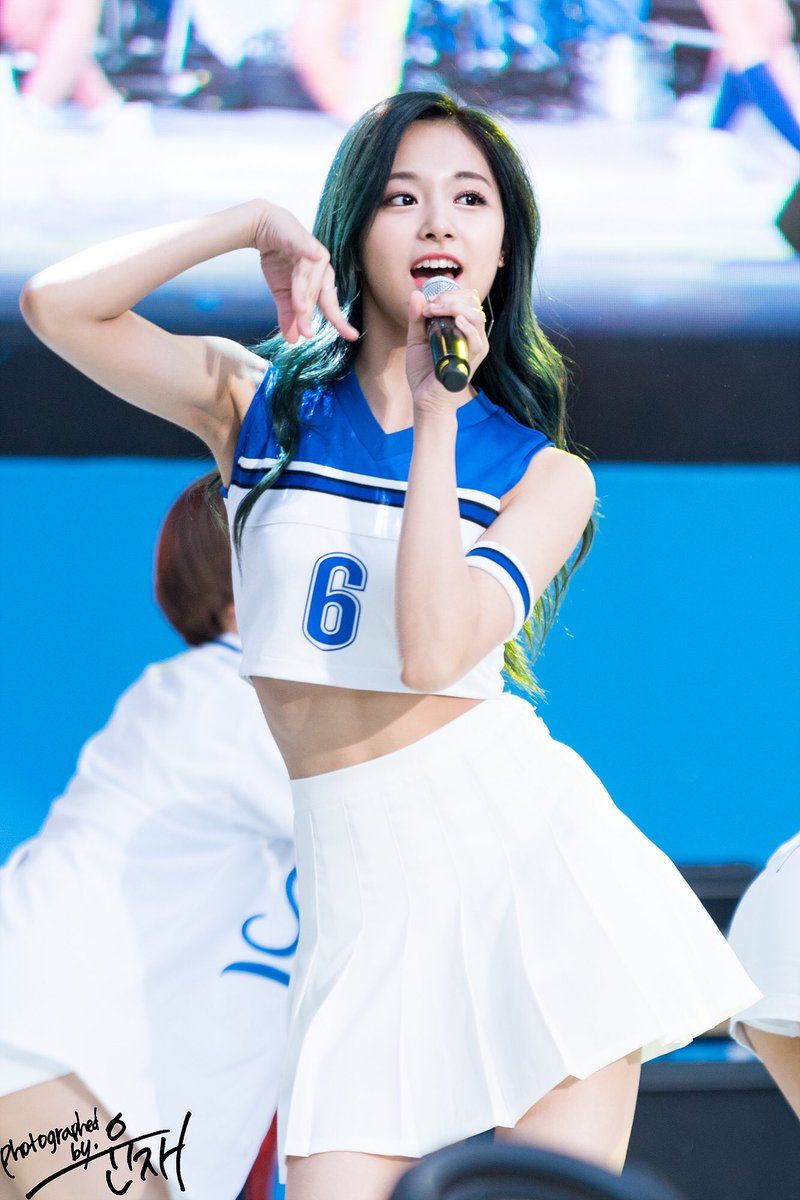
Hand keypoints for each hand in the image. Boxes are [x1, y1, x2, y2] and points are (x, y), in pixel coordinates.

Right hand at [250, 203, 358, 343]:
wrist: (264, 230)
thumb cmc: (279, 260)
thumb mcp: (283, 293)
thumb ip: (289, 316)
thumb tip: (292, 341)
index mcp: (320, 283)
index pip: (330, 305)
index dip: (339, 321)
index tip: (351, 337)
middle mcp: (322, 269)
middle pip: (320, 296)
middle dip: (310, 315)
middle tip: (308, 335)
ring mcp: (315, 254)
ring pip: (311, 279)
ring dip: (303, 295)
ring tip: (298, 310)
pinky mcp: (304, 241)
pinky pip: (305, 255)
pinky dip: (306, 262)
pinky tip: (309, 265)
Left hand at [405, 286, 488, 412]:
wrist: (424, 399)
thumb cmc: (423, 371)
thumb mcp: (416, 339)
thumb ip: (416, 318)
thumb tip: (416, 294)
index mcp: (462, 328)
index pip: (465, 299)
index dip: (448, 293)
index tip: (428, 301)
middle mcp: (472, 335)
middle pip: (471, 303)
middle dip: (449, 298)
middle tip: (429, 307)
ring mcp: (474, 348)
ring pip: (476, 317)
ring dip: (454, 308)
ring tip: (434, 312)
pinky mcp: (471, 361)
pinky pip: (477, 341)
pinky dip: (468, 328)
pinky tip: (457, 321)